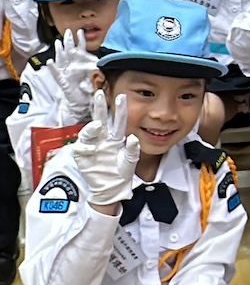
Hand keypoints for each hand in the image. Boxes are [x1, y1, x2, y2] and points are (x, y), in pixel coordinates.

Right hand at [46, 29, 95, 120]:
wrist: (84, 104)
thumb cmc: (90, 89)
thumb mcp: (97, 77)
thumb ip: (99, 68)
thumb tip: (103, 60)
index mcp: (81, 64)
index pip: (81, 50)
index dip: (80, 40)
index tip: (80, 31)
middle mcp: (73, 68)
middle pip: (70, 52)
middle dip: (69, 41)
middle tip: (68, 31)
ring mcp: (67, 75)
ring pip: (62, 60)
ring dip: (60, 51)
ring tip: (58, 43)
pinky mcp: (64, 83)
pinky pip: (57, 75)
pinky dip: (53, 69)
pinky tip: (50, 62)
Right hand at [72, 92, 139, 206]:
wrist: (111, 190)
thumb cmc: (121, 174)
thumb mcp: (130, 161)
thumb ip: (132, 150)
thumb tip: (132, 137)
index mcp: (116, 138)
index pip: (119, 121)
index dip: (120, 109)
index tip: (122, 97)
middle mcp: (104, 139)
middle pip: (101, 119)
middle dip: (100, 107)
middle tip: (99, 94)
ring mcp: (93, 146)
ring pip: (89, 131)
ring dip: (92, 127)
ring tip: (97, 125)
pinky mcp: (83, 156)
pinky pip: (81, 148)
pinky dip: (85, 146)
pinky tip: (91, 148)